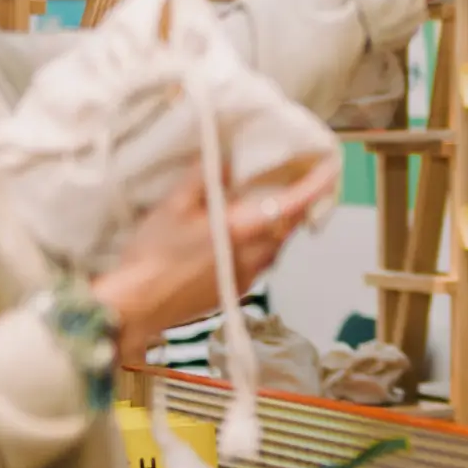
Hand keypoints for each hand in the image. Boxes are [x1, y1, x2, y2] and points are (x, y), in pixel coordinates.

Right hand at [90, 159, 337, 358]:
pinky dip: (258, 245)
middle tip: (291, 180)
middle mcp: (255, 257)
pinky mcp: (236, 292)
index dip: (317, 184)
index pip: (296, 204)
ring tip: (260, 206)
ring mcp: (248, 279)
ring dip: (275, 225)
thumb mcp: (174, 206)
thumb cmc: (152, 254)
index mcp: (244, 230)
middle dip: (295, 204)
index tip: (332, 166)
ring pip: (275, 246)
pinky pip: (259, 263)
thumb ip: (206, 179)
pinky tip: (235, 237)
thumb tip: (228, 161)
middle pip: (289, 226)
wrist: (135, 306)